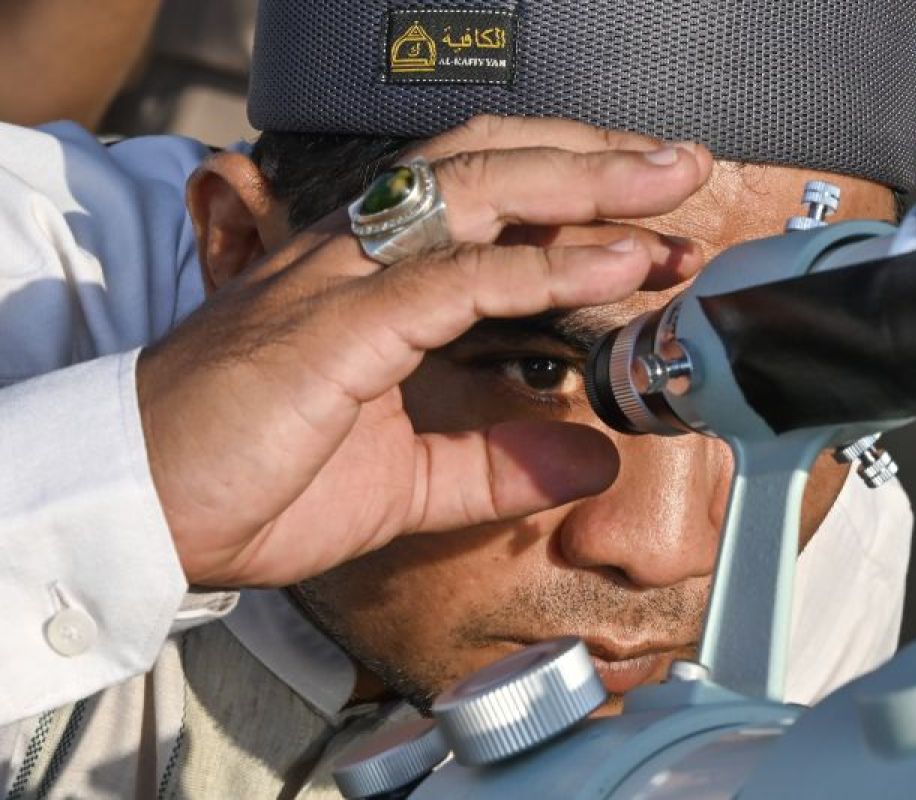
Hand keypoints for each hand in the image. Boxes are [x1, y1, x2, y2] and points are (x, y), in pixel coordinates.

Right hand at [137, 117, 712, 586]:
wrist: (139, 512)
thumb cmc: (250, 481)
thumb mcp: (406, 480)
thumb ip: (498, 464)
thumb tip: (591, 459)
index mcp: (374, 282)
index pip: (487, 207)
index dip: (576, 205)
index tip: (656, 230)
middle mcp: (360, 258)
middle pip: (492, 166)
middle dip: (594, 160)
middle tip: (681, 166)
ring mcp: (344, 281)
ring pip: (479, 195)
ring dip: (585, 188)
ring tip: (667, 189)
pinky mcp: (335, 327)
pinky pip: (454, 279)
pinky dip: (541, 269)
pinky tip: (614, 266)